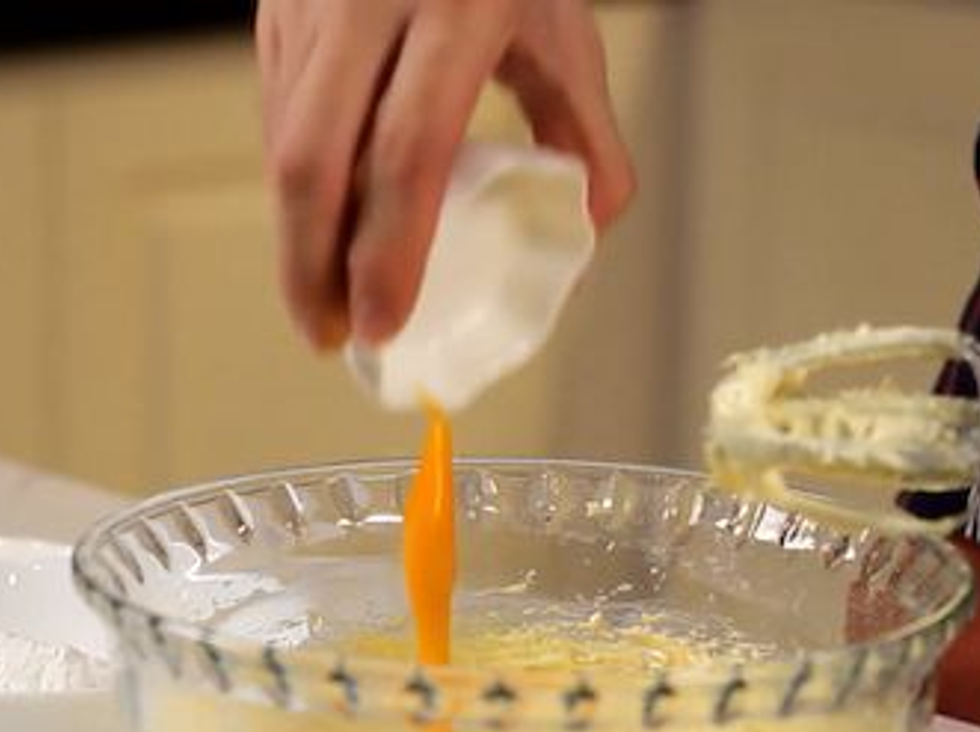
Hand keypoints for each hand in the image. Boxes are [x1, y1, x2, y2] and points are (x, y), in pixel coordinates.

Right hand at [255, 0, 635, 348]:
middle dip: (309, 265)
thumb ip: (588, 145)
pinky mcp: (278, 7)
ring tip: (323, 297)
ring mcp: (310, 1)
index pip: (407, 155)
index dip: (388, 253)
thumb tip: (575, 245)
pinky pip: (277, 114)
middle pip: (313, 159)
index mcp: (456, 10)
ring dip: (296, 232)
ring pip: (282, 141)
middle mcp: (366, 2)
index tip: (382, 324)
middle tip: (329, 335)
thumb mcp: (567, 39)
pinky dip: (298, 186)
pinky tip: (320, 227)